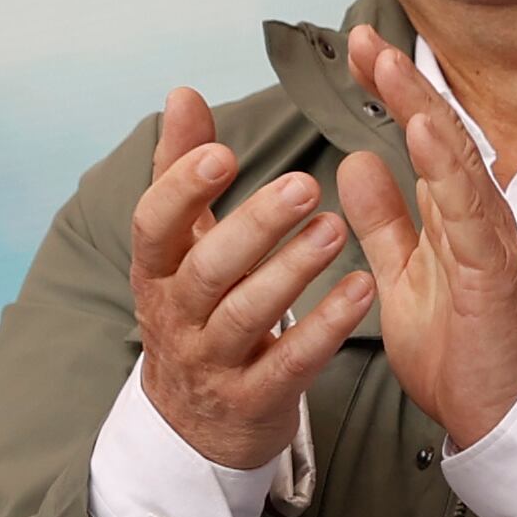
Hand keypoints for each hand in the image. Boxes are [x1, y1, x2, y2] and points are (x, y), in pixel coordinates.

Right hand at [130, 90, 373, 469]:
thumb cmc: (195, 311)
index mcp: (155, 271)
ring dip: (293, 271)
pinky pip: (291, 363)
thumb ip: (182, 169)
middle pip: (207, 270)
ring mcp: (213, 362)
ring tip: (338, 229)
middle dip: (254, 227)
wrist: (192, 423)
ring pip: (249, 315)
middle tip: (304, 186)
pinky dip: (326, 327)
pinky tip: (363, 290)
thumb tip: (183, 94)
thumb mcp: (179, 246)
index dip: (182, 189)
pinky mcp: (254, 399)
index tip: (223, 152)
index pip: (153, 225)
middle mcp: (176, 317)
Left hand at [333, 27, 516, 450]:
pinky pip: (471, 213)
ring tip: (389, 66)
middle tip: (365, 38)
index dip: (392, 92)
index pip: (421, 138)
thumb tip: (357, 161)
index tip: (356, 50)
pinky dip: (448, 171)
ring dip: (423, 110)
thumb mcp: (402, 274)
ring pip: (457, 162)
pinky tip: (425, 134)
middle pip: (440, 134)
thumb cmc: (456, 349)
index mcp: (451, 214)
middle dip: (404, 83)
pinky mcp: (494, 272)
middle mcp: (475, 216)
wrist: (491, 414)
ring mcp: (489, 240)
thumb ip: (384, 220)